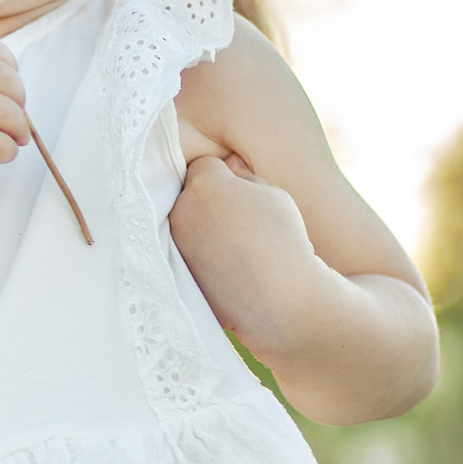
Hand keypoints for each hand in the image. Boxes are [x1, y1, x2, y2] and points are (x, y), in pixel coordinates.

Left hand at [170, 154, 319, 353]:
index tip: (245, 191)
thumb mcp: (274, 194)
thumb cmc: (283, 238)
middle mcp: (182, 212)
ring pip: (189, 226)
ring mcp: (179, 245)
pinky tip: (233, 268)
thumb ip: (246, 177)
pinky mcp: (183, 274)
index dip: (226, 175)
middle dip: (211, 201)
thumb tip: (231, 166)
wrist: (281, 297)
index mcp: (203, 185)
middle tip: (243, 218)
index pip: (205, 166)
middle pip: (192, 196)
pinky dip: (207, 258)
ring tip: (240, 245)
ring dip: (205, 229)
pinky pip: (194, 256)